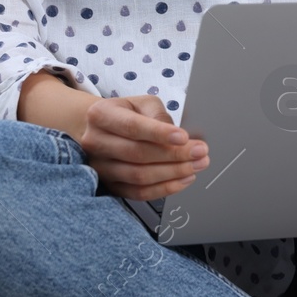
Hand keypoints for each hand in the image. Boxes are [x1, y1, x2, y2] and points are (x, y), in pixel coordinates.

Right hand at [78, 94, 209, 200]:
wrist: (100, 131)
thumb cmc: (126, 114)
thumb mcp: (142, 103)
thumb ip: (158, 115)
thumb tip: (176, 136)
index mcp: (101, 115)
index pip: (132, 127)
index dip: (160, 133)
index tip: (184, 137)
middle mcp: (95, 142)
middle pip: (137, 154)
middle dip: (174, 155)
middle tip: (200, 152)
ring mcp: (100, 167)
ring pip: (139, 176)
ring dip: (173, 173)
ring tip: (197, 165)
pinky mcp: (109, 185)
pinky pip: (138, 193)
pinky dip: (164, 188)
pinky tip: (183, 179)